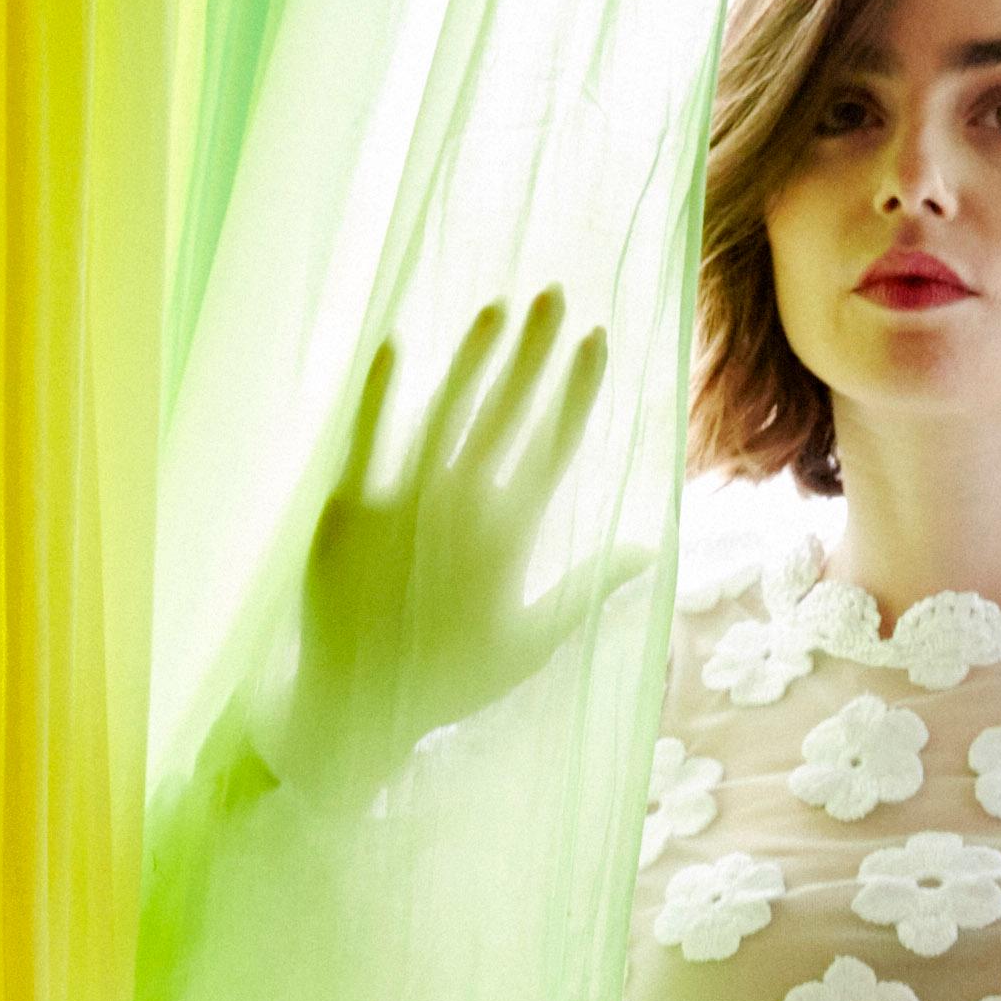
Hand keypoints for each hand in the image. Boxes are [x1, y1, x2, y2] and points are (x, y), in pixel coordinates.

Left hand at [251, 285, 643, 808]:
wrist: (355, 707)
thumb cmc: (452, 679)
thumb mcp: (535, 640)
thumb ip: (592, 585)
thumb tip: (652, 549)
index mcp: (513, 536)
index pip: (557, 443)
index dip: (578, 388)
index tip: (598, 338)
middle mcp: (463, 509)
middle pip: (508, 412)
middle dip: (536, 350)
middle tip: (557, 293)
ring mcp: (404, 503)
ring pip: (448, 411)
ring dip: (476, 356)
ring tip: (501, 307)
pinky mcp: (348, 507)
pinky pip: (368, 435)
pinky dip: (383, 389)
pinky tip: (400, 342)